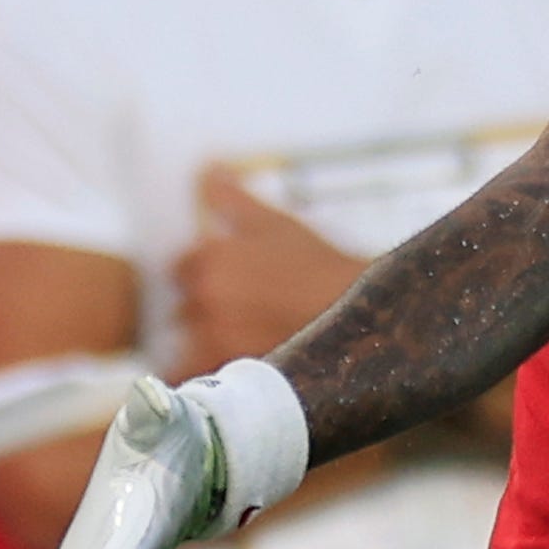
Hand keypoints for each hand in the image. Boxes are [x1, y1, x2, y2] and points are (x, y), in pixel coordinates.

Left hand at [173, 172, 363, 369]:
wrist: (366, 318)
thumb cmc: (323, 269)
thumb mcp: (278, 224)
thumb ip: (234, 200)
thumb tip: (209, 171)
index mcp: (210, 260)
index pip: (181, 267)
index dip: (202, 273)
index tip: (222, 279)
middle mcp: (207, 301)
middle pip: (183, 309)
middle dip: (203, 310)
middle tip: (237, 311)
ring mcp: (219, 341)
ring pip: (189, 347)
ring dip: (203, 345)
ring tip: (237, 343)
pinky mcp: (235, 373)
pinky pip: (205, 378)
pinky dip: (213, 374)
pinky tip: (239, 365)